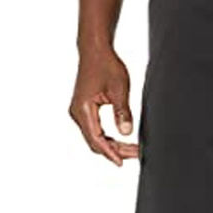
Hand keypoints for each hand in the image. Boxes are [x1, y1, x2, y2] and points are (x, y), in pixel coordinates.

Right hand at [69, 48, 137, 165]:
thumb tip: (126, 133)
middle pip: (95, 142)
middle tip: (136, 154)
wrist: (95, 51)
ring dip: (112, 145)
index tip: (122, 162)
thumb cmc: (105, 65)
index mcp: (83, 109)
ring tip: (132, 150)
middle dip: (115, 151)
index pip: (96, 139)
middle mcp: (77, 113)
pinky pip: (94, 131)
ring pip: (95, 138)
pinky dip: (108, 138)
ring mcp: (78, 112)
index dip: (110, 153)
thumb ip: (123, 112)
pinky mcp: (83, 111)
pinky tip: (121, 141)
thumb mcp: (119, 88)